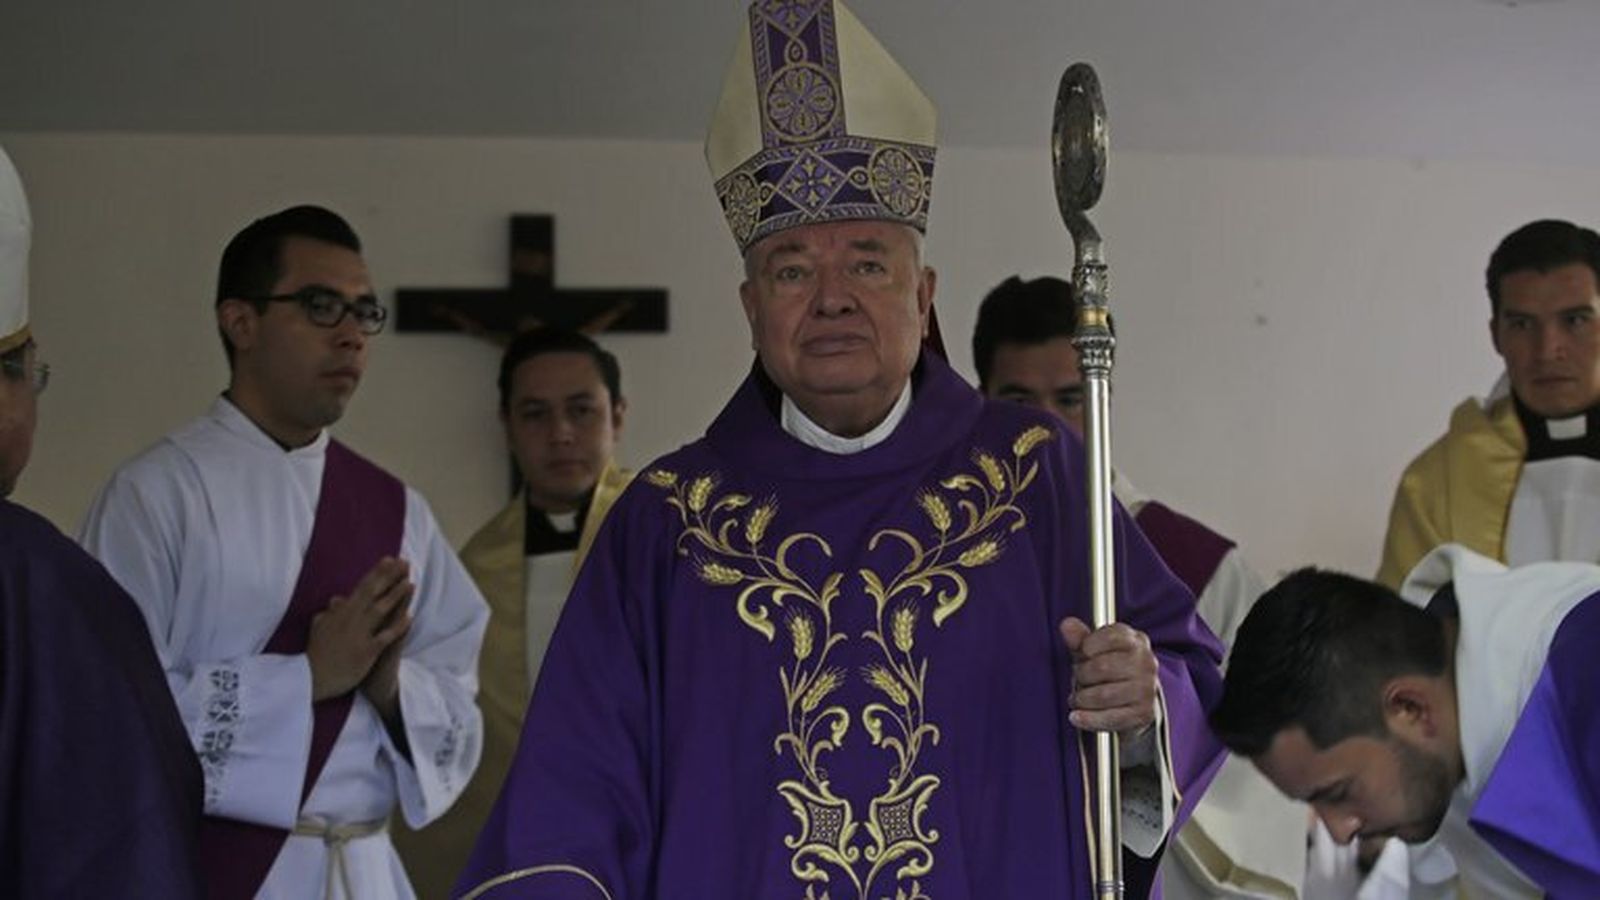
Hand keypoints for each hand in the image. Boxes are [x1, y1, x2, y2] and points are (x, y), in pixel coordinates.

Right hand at [307, 557, 413, 701]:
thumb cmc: (315, 653)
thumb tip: (336, 599)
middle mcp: (351, 619)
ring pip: (380, 610)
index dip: (377, 572)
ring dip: (396, 595)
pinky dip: (397, 627)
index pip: (362, 587)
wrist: (311, 678)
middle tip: (405, 562)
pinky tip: (409, 618)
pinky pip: (385, 636)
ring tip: (410, 583)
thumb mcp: (319, 627)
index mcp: (341, 612)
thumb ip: (329, 612)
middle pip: (373, 593)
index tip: (390, 559)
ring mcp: (359, 634)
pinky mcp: (366, 651)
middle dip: (389, 576)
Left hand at [1059, 616, 1157, 737]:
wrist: (1134, 698)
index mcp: (1135, 641)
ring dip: (1082, 699)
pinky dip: (1088, 719)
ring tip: (1077, 698)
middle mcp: (1146, 663)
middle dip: (1082, 675)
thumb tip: (1067, 624)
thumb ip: (1079, 638)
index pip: (1111, 637)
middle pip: (1102, 667)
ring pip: (1103, 695)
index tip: (1083, 654)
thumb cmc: (1110, 668)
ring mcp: (1146, 689)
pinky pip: (1110, 718)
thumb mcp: (1094, 650)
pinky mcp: (1143, 713)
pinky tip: (1076, 717)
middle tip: (1078, 680)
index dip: (1088, 646)